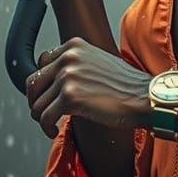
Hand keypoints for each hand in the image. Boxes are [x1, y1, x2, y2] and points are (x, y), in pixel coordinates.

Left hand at [25, 38, 152, 138]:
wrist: (144, 96)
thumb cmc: (126, 85)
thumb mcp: (97, 62)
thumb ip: (75, 65)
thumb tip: (54, 82)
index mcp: (75, 46)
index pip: (42, 62)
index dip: (43, 82)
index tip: (46, 94)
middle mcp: (69, 57)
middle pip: (34, 82)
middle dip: (37, 100)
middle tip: (45, 112)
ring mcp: (68, 76)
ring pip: (37, 102)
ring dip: (42, 117)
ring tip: (52, 123)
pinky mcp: (69, 97)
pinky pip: (44, 117)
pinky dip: (46, 128)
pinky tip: (54, 130)